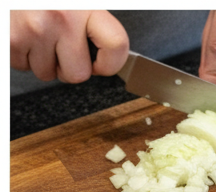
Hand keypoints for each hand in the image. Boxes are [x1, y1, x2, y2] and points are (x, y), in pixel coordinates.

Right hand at [10, 9, 127, 83]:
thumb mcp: (73, 1)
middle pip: (78, 74)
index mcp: (83, 5)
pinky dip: (21, 55)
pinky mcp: (12, 40)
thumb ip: (89, 21)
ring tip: (35, 33)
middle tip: (57, 46)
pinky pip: (23, 66)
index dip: (111, 63)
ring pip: (48, 73)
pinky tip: (20, 33)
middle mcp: (62, 17)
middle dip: (67, 66)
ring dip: (42, 60)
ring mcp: (35, 29)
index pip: (116, 44)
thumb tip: (107, 52)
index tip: (101, 64)